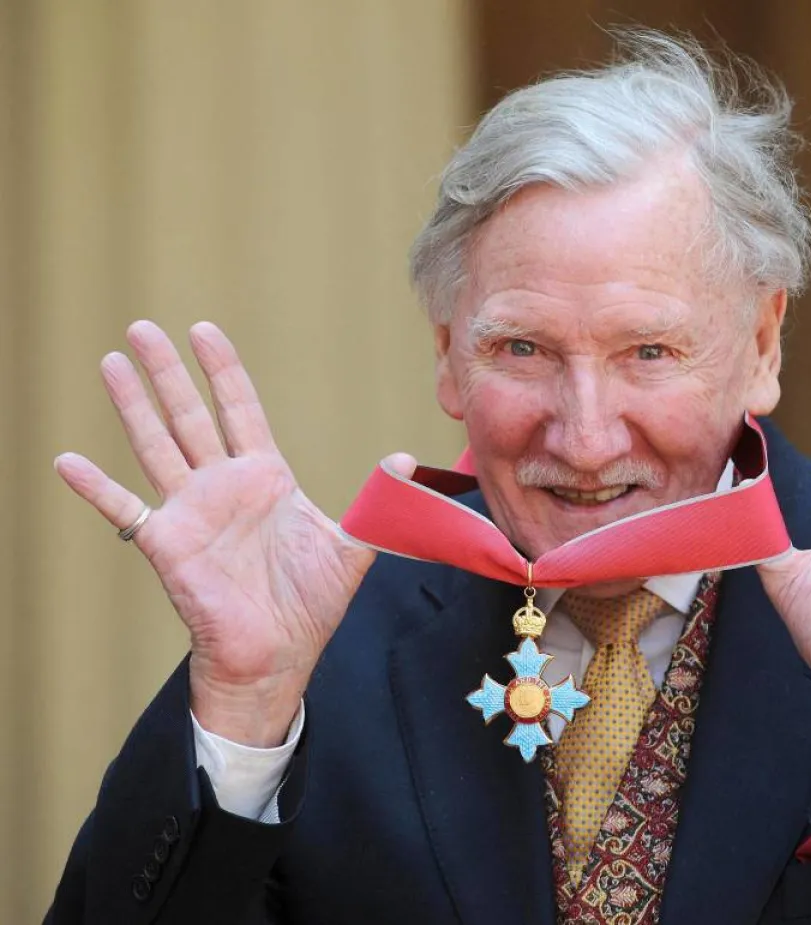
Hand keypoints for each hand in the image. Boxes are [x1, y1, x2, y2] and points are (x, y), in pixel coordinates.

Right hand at [54, 321, 412, 745]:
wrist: (280, 656)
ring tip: (110, 361)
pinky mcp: (169, 545)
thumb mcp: (352, 545)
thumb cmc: (310, 603)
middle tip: (142, 326)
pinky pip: (124, 510)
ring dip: (134, 406)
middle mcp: (224, 486)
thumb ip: (376, 502)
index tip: (205, 331)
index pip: (241, 410)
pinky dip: (95, 487)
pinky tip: (65, 460)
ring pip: (157, 445)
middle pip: (192, 416)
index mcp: (265, 478)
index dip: (223, 371)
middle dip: (169, 373)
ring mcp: (193, 512)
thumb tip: (407, 462)